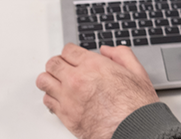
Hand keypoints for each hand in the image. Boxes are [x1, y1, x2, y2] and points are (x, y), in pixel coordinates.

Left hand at [36, 44, 158, 138]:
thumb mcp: (137, 72)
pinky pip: (46, 100)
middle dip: (59, 63)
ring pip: (43, 81)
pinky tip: (61, 97)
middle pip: (52, 63)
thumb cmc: (135, 106)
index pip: (68, 50)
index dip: (71, 53)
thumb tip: (108, 50)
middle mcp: (77, 79)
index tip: (74, 57)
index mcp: (94, 66)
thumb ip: (122, 55)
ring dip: (50, 79)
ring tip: (59, 82)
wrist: (132, 130)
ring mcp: (68, 97)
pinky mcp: (64, 114)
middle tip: (65, 68)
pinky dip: (51, 97)